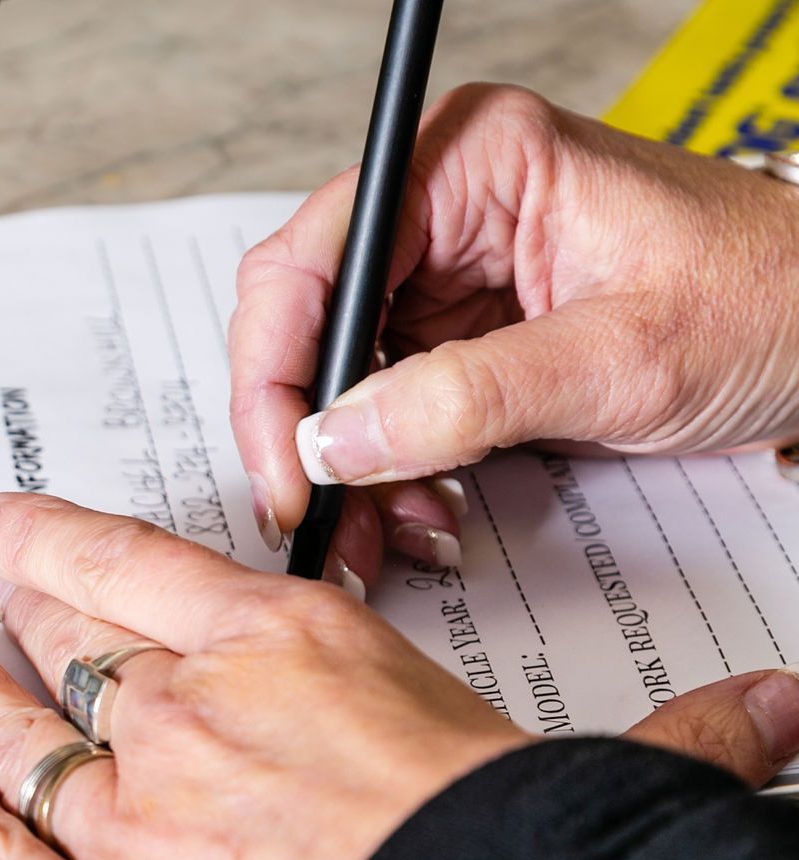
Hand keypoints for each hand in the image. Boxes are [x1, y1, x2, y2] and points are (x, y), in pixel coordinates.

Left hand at [0, 493, 798, 859]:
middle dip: (10, 609)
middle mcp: (183, 718)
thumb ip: (666, 730)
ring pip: (8, 731)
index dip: (40, 531)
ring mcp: (125, 817)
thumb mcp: (578, 772)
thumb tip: (780, 707)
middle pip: (63, 640)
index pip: (125, 562)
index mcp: (280, 652)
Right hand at [229, 83, 798, 580]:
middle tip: (319, 519)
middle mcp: (443, 208)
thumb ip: (464, 399)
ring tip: (388, 532)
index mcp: (469, 161)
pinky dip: (390, 470)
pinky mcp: (464, 334)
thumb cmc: (768, 299)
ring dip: (351, 467)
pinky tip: (421, 510)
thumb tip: (335, 441)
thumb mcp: (618, 358)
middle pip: (308, 324)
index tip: (288, 466)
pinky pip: (386, 407)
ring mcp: (449, 274)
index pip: (312, 261)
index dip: (277, 373)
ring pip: (337, 379)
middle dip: (311, 436)